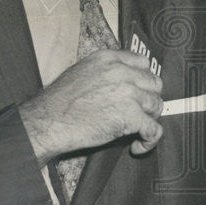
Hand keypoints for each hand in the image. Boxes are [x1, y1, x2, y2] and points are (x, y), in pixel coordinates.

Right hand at [18, 50, 163, 160]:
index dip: (144, 80)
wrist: (48, 122)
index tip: (141, 91)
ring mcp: (129, 94)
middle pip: (154, 83)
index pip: (144, 63)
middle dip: (149, 98)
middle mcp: (122, 72)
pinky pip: (154, 130)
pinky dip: (150, 141)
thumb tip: (124, 82)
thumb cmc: (60, 102)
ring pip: (157, 105)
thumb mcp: (82, 72)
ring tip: (137, 130)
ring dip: (149, 119)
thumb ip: (107, 72)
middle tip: (139, 112)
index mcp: (109, 59)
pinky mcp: (131, 117)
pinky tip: (138, 146)